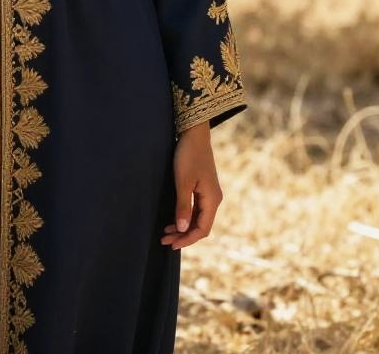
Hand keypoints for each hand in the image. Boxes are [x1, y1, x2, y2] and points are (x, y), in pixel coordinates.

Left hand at [161, 120, 222, 249]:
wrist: (194, 134)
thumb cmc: (188, 156)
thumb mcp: (183, 182)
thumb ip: (183, 206)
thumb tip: (183, 229)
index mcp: (212, 200)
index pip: (202, 229)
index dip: (187, 239)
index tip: (171, 244)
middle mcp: (214, 199)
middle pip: (200, 226)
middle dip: (183, 235)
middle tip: (164, 240)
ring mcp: (209, 194)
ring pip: (198, 218)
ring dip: (183, 227)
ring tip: (166, 232)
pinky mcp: (203, 188)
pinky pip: (196, 209)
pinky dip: (185, 217)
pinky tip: (174, 219)